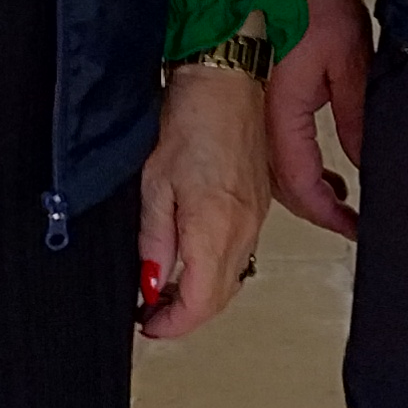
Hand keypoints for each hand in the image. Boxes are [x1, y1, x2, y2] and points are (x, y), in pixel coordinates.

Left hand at [138, 59, 273, 338]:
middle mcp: (243, 230)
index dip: (171, 324)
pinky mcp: (260, 207)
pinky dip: (216, 270)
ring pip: (232, 279)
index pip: (200, 303)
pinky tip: (193, 259)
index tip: (148, 324)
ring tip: (166, 288)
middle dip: (185, 314)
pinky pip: (241, 255)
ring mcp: (256, 220)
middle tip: (152, 312)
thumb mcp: (154, 186)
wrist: (226, 84)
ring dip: (202, 293)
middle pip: (218, 298)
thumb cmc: (191, 121)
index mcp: (215, 229)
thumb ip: (155, 242)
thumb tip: (152, 283)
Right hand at [262, 0, 371, 240]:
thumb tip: (366, 162)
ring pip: (276, 172)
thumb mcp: (351, 61)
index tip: (357, 228)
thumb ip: (357, 117)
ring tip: (342, 199)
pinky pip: (275, 148)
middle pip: (284, 188)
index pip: (302, 184)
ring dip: (307, 192)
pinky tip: (326, 169)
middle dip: (319, 211)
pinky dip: (299, 168)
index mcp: (283, 112)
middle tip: (354, 222)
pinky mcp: (262, 99)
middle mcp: (261, 117)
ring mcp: (257, 109)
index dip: (330, 215)